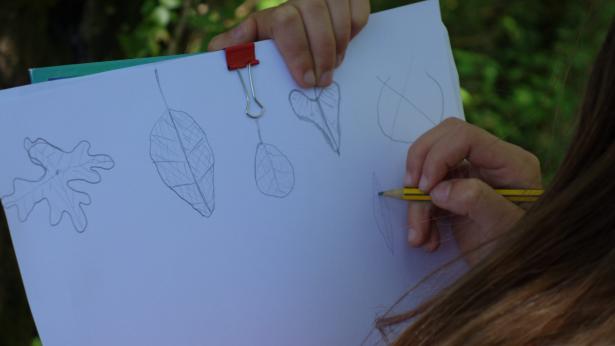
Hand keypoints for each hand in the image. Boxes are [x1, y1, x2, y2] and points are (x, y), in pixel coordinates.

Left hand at [208, 0, 369, 87]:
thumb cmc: (276, 43)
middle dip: (322, 53)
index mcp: (274, 11)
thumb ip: (238, 43)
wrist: (301, 21)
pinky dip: (355, 34)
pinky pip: (360, 14)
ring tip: (333, 68)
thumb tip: (217, 50)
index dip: (297, 52)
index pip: (286, 22)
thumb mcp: (256, 41)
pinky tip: (343, 48)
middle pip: (315, 14)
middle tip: (324, 81)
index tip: (305, 80)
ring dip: (339, 47)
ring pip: (341, 15)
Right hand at [405, 118, 541, 265]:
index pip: (465, 136)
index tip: (425, 187)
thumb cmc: (520, 254)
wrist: (518, 280)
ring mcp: (472, 176)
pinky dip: (419, 214)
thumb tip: (440, 190)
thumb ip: (478, 202)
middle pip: (443, 139)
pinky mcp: (456, 192)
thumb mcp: (504, 229)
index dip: (438, 155)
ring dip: (417, 201)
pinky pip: (427, 192)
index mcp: (511, 163)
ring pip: (430, 168)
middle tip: (413, 193)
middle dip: (421, 166)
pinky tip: (426, 238)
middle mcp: (491, 163)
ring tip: (418, 235)